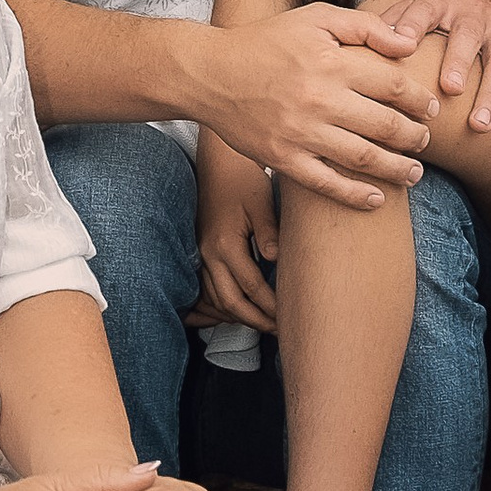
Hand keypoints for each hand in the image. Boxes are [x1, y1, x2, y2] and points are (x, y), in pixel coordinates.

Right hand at [196, 6, 436, 205]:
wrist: (209, 73)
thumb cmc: (265, 42)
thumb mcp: (315, 18)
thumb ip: (365, 27)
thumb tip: (408, 44)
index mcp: (331, 63)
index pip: (393, 85)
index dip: (420, 99)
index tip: (431, 108)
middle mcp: (320, 100)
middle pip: (386, 126)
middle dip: (415, 138)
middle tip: (426, 142)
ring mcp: (300, 133)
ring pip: (364, 158)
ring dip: (397, 169)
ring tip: (414, 173)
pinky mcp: (282, 158)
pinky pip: (326, 184)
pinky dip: (355, 195)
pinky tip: (377, 199)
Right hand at [196, 146, 279, 329]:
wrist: (217, 161)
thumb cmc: (242, 178)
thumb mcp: (260, 201)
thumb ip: (269, 232)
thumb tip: (276, 260)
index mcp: (225, 244)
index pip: (252, 287)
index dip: (272, 307)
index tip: (289, 318)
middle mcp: (209, 254)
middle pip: (230, 302)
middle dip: (254, 320)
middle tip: (277, 329)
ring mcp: (201, 254)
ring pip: (215, 298)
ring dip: (237, 315)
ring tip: (260, 322)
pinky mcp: (201, 250)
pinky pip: (206, 288)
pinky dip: (219, 305)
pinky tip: (234, 310)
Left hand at [377, 0, 490, 132]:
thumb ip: (397, 20)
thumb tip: (362, 44)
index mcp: (445, 2)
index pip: (425, 9)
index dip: (414, 23)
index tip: (404, 43)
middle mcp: (476, 16)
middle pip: (469, 38)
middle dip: (461, 63)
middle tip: (451, 89)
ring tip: (479, 123)